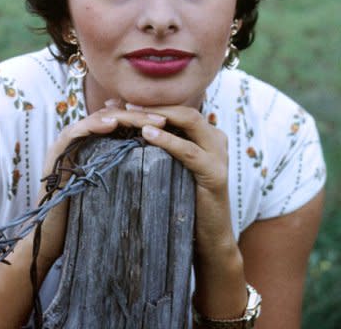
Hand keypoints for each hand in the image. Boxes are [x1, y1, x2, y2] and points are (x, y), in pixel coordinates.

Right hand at [34, 105, 168, 262]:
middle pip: (110, 118)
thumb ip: (125, 173)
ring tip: (145, 120)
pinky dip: (93, 125)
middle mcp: (79, 140)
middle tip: (163, 119)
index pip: (119, 123)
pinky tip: (112, 125)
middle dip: (138, 117)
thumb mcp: (111, 190)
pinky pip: (75, 132)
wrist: (53, 236)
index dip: (143, 121)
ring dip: (122, 118)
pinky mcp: (56, 153)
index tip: (168, 125)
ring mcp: (66, 144)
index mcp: (92, 145)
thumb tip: (158, 168)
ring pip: (96, 120)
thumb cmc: (84, 216)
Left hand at [130, 105, 241, 281]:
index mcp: (207, 134)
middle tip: (123, 104)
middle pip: (183, 110)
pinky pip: (190, 151)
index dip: (151, 103)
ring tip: (131, 112)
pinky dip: (168, 140)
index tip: (121, 102)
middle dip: (153, 105)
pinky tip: (147, 134)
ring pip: (188, 122)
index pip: (178, 109)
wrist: (209, 237)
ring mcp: (219, 154)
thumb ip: (160, 146)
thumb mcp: (171, 166)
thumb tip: (127, 124)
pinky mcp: (216, 173)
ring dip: (158, 115)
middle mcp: (216, 138)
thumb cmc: (184, 199)